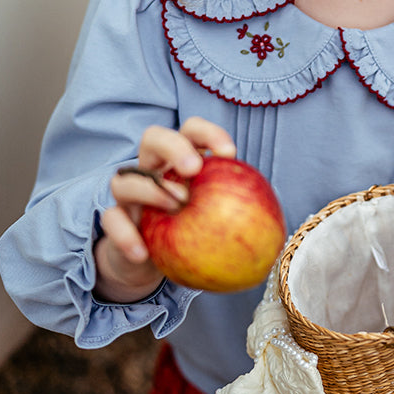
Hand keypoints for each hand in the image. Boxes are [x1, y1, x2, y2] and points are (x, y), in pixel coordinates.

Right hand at [94, 117, 235, 302]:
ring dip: (150, 189)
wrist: (152, 263)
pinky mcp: (115, 221)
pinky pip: (112, 222)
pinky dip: (125, 235)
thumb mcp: (218, 223)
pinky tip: (143, 253)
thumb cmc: (193, 234)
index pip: (192, 130)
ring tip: (175, 206)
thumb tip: (281, 237)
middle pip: (154, 138)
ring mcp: (129, 194)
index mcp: (180, 160)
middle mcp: (152, 169)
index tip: (230, 153)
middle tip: (194, 170)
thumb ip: (240, 220)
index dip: (209, 133)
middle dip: (175, 146)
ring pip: (125, 177)